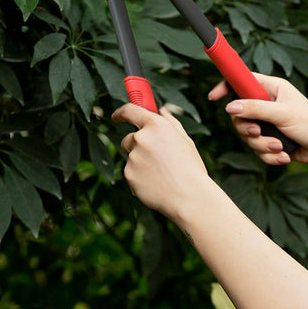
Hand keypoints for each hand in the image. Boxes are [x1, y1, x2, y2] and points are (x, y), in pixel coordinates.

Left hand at [112, 103, 209, 221]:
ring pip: (131, 158)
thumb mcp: (185, 142)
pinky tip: (157, 185)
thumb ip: (171, 123)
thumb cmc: (191, 169)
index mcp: (157, 125)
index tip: (116, 117)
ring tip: (161, 175)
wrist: (189, 197)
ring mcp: (133, 157)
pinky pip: (131, 174)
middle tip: (156, 160)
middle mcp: (142, 138)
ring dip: (140, 164)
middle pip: (128, 139)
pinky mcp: (129, 175)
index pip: (130, 111)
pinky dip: (140, 179)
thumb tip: (162, 110)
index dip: (120, 113)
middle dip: (137, 147)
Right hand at [207, 74, 307, 167]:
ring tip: (280, 147)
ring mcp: (268, 123)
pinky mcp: (270, 140)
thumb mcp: (283, 114)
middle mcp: (267, 104)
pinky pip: (257, 149)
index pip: (242, 81)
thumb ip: (256, 109)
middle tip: (259, 132)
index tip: (214, 97)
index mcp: (272, 88)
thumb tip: (230, 108)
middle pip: (239, 114)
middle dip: (248, 129)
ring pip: (247, 135)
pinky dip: (269, 155)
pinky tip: (284, 156)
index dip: (226, 86)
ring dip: (262, 145)